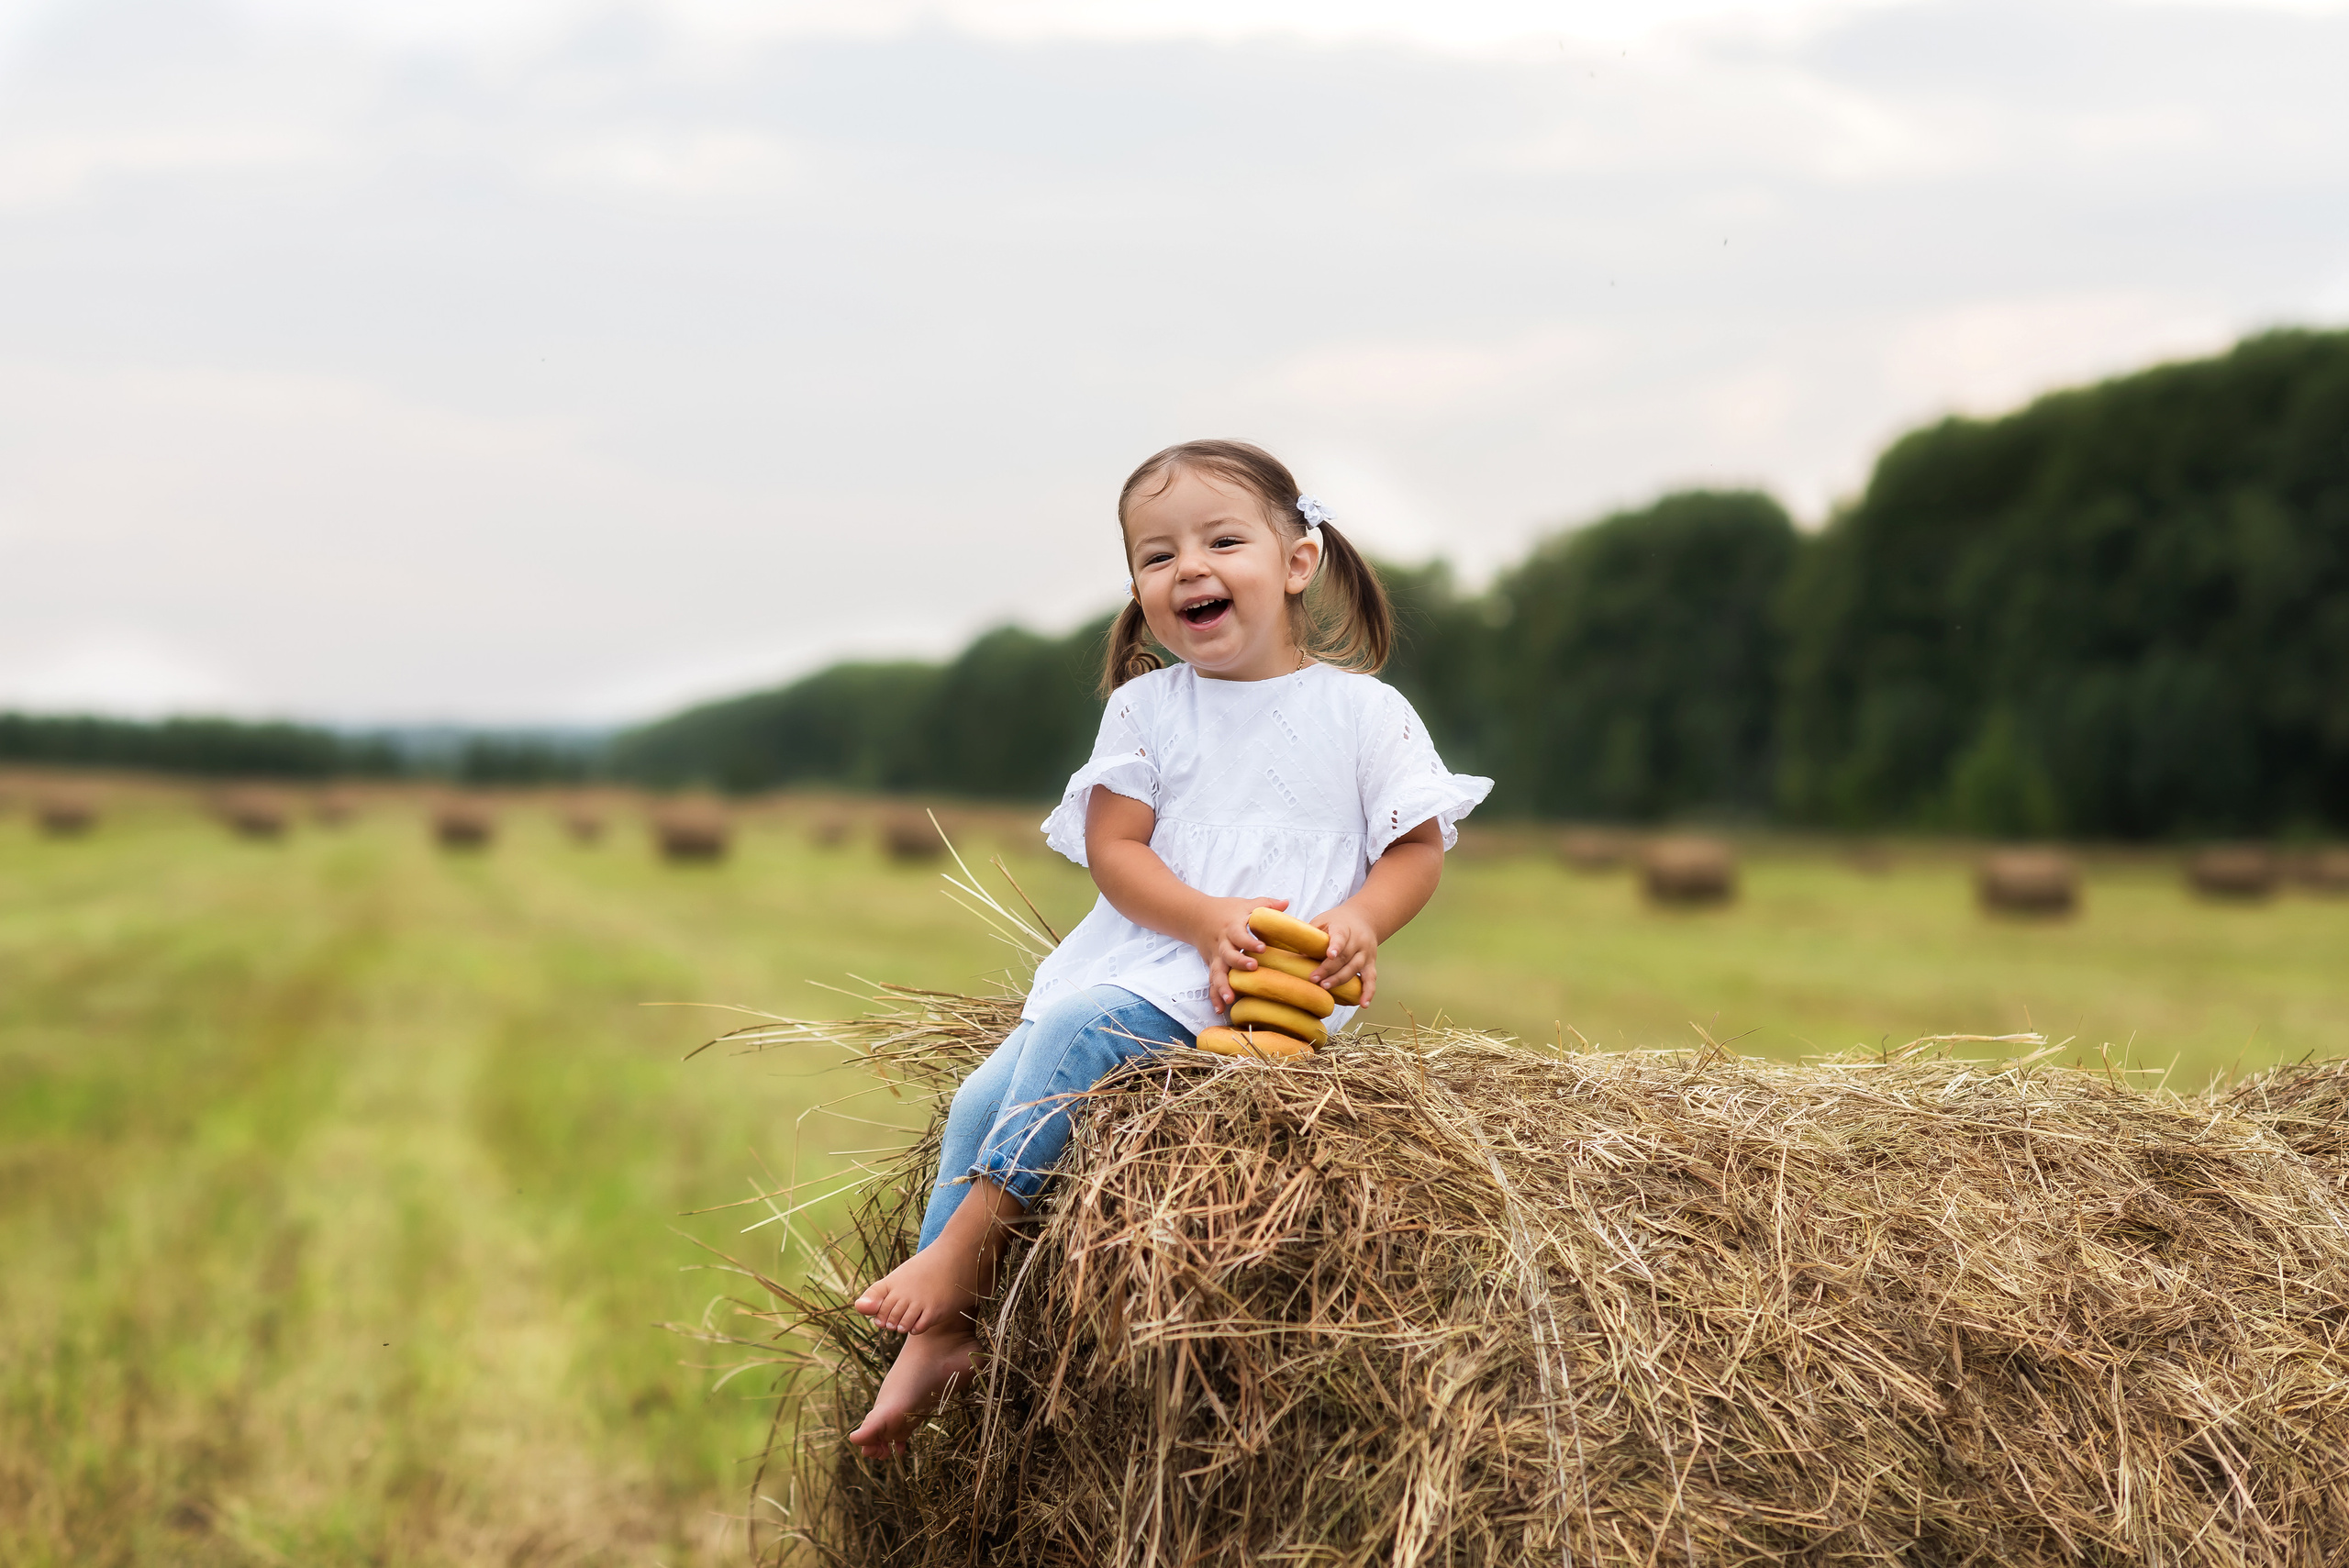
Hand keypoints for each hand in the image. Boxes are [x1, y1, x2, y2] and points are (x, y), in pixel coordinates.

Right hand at [1194, 896, 1286, 1010]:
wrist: (1196, 916)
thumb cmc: (1227, 911)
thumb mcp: (1246, 904)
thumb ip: (1266, 904)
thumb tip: (1287, 902)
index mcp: (1232, 927)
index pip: (1240, 934)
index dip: (1250, 941)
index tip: (1262, 948)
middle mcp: (1222, 943)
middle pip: (1228, 954)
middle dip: (1239, 963)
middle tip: (1252, 968)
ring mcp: (1216, 957)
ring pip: (1217, 972)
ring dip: (1222, 986)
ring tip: (1230, 999)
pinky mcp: (1212, 966)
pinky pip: (1212, 982)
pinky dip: (1214, 995)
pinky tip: (1220, 1008)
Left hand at [1309, 903, 1379, 1007]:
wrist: (1364, 918)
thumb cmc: (1336, 922)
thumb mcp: (1322, 920)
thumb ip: (1312, 935)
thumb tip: (1298, 957)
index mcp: (1344, 927)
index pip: (1341, 936)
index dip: (1336, 945)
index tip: (1330, 954)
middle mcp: (1358, 940)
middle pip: (1345, 956)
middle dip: (1329, 969)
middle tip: (1314, 980)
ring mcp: (1366, 953)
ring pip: (1355, 968)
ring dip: (1340, 980)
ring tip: (1326, 987)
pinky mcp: (1371, 963)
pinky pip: (1371, 979)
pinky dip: (1368, 992)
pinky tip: (1363, 1004)